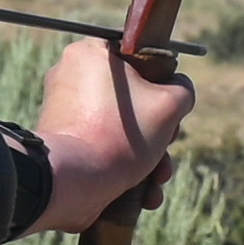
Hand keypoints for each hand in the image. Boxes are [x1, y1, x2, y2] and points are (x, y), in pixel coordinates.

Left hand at [33, 33, 194, 230]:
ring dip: (147, 155)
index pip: (138, 57)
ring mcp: (62, 108)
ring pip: (119, 126)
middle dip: (157, 131)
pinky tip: (143, 192)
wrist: (74, 180)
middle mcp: (70, 74)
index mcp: (92, 53)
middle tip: (165, 146)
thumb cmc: (121, 135)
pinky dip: (122, 165)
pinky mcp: (61, 139)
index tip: (169, 108)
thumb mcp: (169, 105)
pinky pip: (100, 144)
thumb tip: (178, 89)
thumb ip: (182, 89)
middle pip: (132, 98)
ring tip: (157, 180)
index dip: (161, 83)